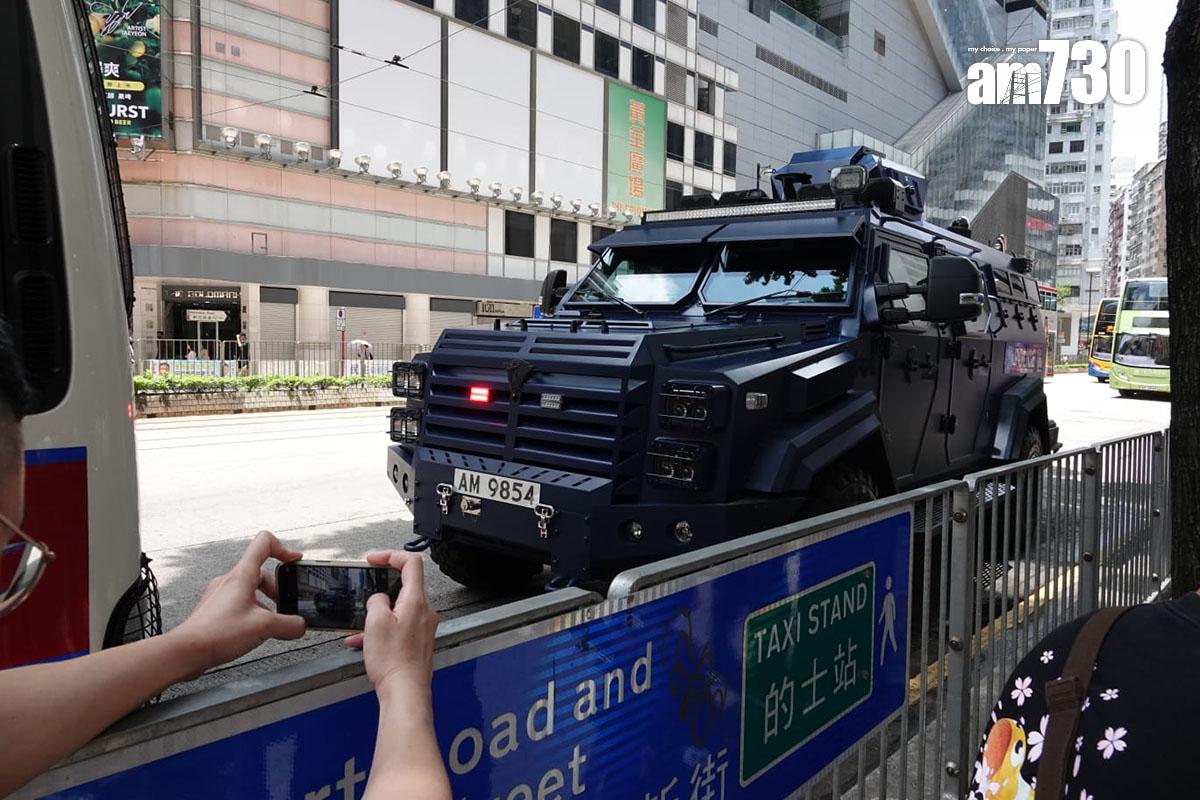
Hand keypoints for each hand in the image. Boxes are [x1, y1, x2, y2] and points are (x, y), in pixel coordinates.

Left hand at [170, 530, 305, 672]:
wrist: (186, 652)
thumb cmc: (215, 634)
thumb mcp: (264, 627)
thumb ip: (289, 625)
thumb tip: (300, 625)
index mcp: (242, 575)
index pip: (264, 543)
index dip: (284, 549)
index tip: (294, 561)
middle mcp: (229, 581)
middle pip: (262, 572)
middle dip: (278, 590)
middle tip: (285, 606)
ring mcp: (220, 595)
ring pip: (251, 590)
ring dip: (266, 604)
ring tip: (271, 622)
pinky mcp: (215, 610)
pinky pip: (240, 604)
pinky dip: (253, 614)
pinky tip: (254, 631)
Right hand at [345, 551, 438, 699]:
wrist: (405, 691)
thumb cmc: (394, 661)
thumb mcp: (375, 622)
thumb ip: (376, 601)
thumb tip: (379, 599)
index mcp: (416, 601)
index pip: (411, 562)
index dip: (391, 555)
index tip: (374, 559)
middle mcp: (424, 611)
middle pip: (406, 584)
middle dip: (382, 585)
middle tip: (366, 587)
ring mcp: (423, 626)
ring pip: (399, 607)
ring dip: (379, 611)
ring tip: (362, 622)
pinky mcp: (418, 640)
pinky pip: (399, 625)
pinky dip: (382, 628)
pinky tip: (364, 640)